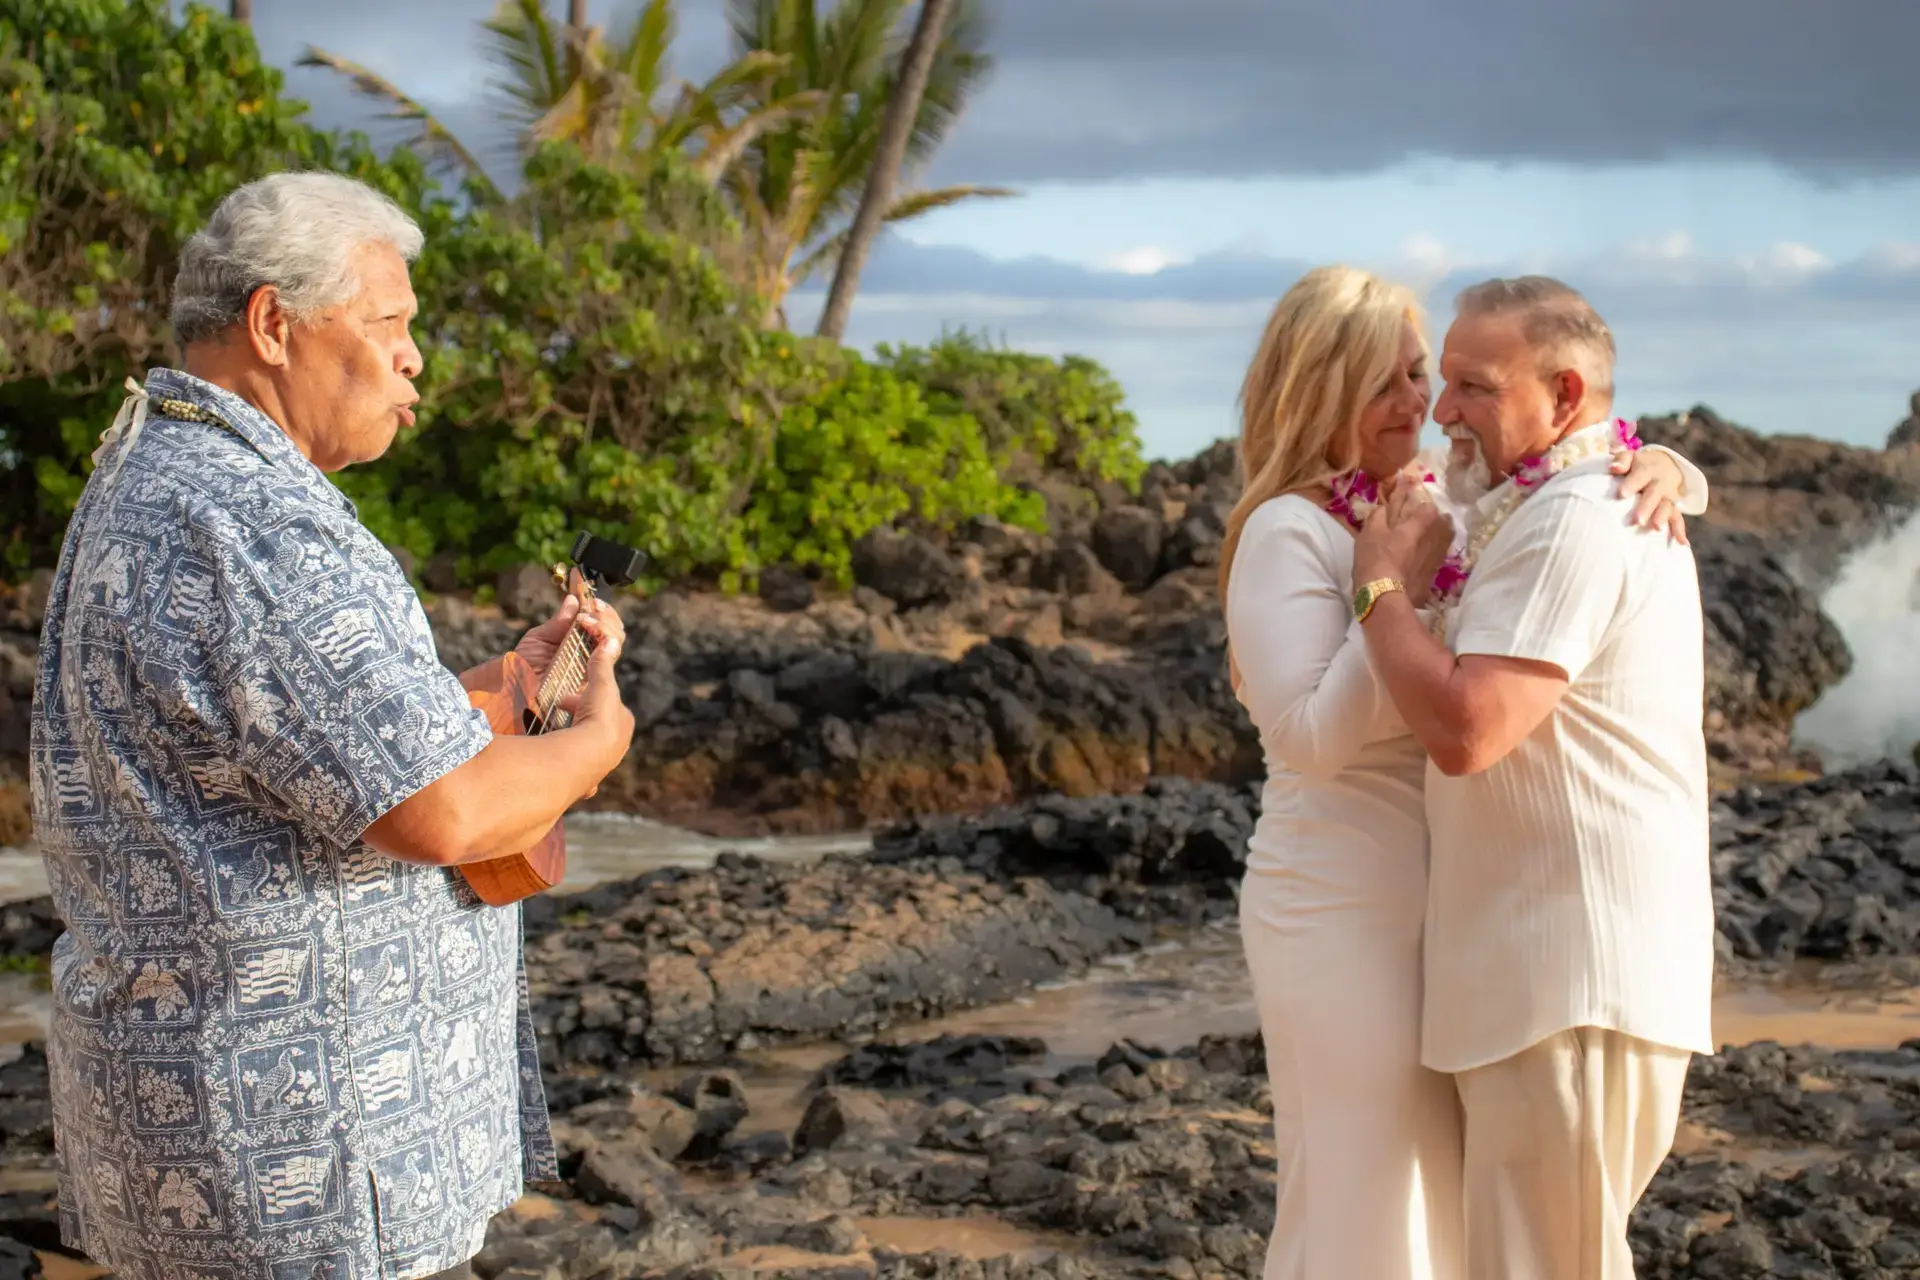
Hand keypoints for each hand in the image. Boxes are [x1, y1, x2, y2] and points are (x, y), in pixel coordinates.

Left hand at [516, 593, 625, 681]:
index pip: (603, 626)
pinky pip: (605, 663)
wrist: (514, 685)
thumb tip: (573, 599)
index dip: (604, 612)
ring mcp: (592, 669)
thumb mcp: (539, 638)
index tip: (593, 600)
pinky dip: (603, 646)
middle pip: (616, 633)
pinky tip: (591, 635)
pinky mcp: (591, 682)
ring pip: (614, 645)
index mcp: (580, 643)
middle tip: (592, 608)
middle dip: (607, 617)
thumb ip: (558, 622)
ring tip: (586, 621)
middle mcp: (590, 656)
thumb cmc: (525, 664)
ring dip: (605, 626)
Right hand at [557, 627, 634, 796]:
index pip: (605, 707)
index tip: (565, 699)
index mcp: (623, 724)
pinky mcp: (587, 779)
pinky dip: (565, 762)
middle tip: (558, 715)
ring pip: (585, 748)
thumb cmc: (598, 717)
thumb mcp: (601, 686)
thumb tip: (610, 642)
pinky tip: (551, 759)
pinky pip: (575, 768)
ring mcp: (604, 764)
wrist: (589, 756)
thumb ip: (602, 666)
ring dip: (570, 740)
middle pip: (596, 728)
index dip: (585, 700)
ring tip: (551, 735)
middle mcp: (618, 746)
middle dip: (579, 720)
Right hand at [1354, 484, 1454, 607]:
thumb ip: (1377, 516)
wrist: (1384, 596)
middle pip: (1445, 524)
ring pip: (1445, 541)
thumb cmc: (1376, 558)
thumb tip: (1382, 508)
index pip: (1430, 507)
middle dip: (1439, 520)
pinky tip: (1426, 556)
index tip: (1417, 505)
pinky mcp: (1434, 575)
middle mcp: (1433, 539)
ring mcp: (1436, 558)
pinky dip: (1435, 552)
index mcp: (1419, 524)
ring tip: (1431, 537)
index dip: (1423, 505)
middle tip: (1430, 520)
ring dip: (1439, 536)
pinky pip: (1439, 557)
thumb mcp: (1369, 533)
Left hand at [1612, 447, 1688, 544]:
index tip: (1621, 494)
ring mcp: (1669, 495)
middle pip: (1654, 494)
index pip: (1639, 476)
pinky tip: (1682, 544)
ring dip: (1663, 517)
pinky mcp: (1675, 507)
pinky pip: (1678, 518)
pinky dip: (1680, 530)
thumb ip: (1622, 460)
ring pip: (1668, 506)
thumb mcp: (1631, 458)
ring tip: (1656, 529)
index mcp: (1647, 470)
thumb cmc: (1639, 465)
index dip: (1631, 484)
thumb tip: (1614, 467)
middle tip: (1637, 520)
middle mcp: (1660, 483)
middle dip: (1647, 507)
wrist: (1666, 465)